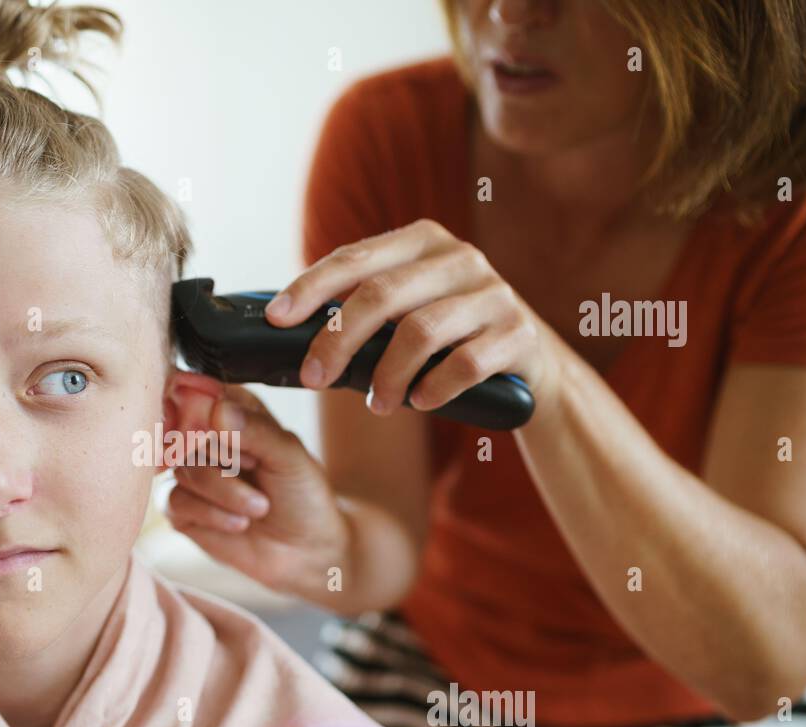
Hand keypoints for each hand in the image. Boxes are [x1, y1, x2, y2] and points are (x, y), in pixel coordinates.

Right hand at [161, 370, 351, 597]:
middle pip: (186, 433)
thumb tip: (217, 410)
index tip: (236, 439)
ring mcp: (191, 474)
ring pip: (183, 470)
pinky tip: (239, 523)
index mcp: (232, 411)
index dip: (209, 414)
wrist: (306, 550)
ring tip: (259, 507)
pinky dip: (211, 513)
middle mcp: (206, 439)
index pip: (199, 394)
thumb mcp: (290, 456)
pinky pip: (176, 501)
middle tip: (256, 472)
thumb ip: (255, 430)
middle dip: (225, 459)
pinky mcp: (182, 508)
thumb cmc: (302, 495)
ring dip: (225, 491)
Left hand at [265, 218, 563, 417]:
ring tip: (375, 406)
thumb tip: (286, 329)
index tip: (276, 319)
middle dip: (337, 340)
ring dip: (386, 376)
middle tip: (314, 377)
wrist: (530, 364)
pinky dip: (433, 389)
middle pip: (382, 295)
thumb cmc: (448, 337)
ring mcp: (494, 294)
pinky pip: (465, 364)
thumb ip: (362, 307)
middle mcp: (460, 258)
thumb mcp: (408, 309)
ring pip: (420, 332)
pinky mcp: (518, 334)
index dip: (311, 287)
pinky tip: (419, 403)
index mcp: (422, 241)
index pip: (354, 257)